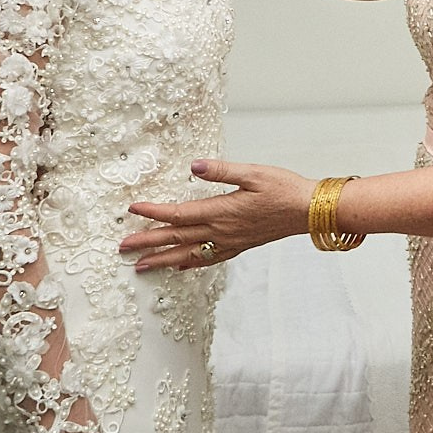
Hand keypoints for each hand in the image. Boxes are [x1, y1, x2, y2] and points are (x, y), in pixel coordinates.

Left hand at [120, 160, 314, 270]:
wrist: (309, 211)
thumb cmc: (285, 189)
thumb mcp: (254, 172)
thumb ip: (222, 170)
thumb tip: (195, 166)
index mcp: (221, 211)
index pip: (178, 214)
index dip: (153, 212)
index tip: (132, 210)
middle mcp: (221, 231)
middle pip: (176, 239)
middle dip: (147, 243)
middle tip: (123, 248)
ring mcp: (230, 242)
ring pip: (189, 254)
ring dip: (163, 260)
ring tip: (141, 266)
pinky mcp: (239, 246)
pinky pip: (209, 259)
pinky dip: (190, 264)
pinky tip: (181, 266)